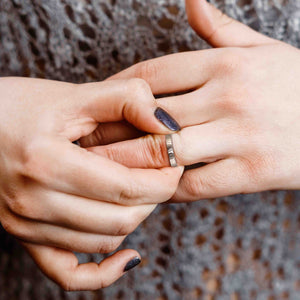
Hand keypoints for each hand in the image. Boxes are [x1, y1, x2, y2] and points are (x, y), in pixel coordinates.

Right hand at [0, 77, 182, 289]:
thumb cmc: (18, 107)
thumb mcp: (72, 95)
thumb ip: (125, 100)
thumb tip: (168, 124)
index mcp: (46, 162)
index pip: (127, 188)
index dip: (164, 179)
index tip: (176, 162)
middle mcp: (33, 201)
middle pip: (121, 218)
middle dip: (155, 197)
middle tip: (164, 174)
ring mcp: (26, 224)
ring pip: (104, 241)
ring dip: (135, 218)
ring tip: (143, 192)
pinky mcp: (24, 235)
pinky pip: (68, 273)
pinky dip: (104, 272)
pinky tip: (128, 255)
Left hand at [91, 0, 299, 200]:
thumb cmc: (296, 86)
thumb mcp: (262, 50)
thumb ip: (222, 30)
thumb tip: (191, 1)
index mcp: (225, 64)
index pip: (152, 74)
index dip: (118, 90)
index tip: (101, 104)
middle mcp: (228, 96)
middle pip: (150, 116)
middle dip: (113, 131)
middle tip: (88, 142)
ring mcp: (239, 135)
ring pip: (167, 152)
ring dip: (133, 163)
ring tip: (106, 170)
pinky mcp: (251, 172)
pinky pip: (195, 184)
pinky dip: (169, 189)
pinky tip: (153, 189)